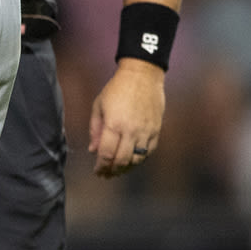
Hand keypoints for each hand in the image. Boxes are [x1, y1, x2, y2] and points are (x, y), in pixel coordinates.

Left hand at [89, 59, 165, 177]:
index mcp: (114, 124)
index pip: (107, 155)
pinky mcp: (157, 129)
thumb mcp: (98, 106)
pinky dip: (140, 159)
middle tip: (106, 175)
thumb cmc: (117, 89)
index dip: (101, 167)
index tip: (97, 172)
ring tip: (118, 170)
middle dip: (112, 171)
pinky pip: (149, 151)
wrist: (142, 75)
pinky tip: (132, 160)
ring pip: (137, 159)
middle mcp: (131, 130)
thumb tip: (93, 150)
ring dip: (127, 168)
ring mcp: (146, 131)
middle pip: (122, 161)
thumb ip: (95, 130)